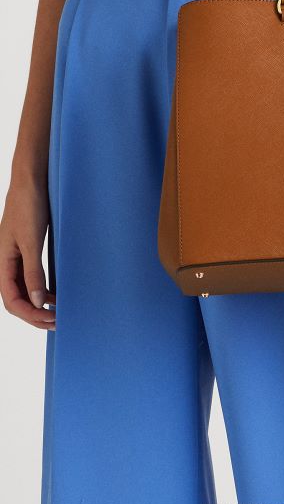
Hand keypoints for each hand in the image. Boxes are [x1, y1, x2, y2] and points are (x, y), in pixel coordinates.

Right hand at [0, 181, 55, 329]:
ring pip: (25, 289)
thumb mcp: (32, 241)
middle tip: (58, 322)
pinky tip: (56, 292)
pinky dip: (43, 288)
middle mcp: (7, 262)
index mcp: (2, 262)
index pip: (12, 300)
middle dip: (35, 314)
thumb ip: (33, 272)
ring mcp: (17, 256)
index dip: (30, 315)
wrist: (31, 181)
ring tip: (59, 311)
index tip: (51, 319)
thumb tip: (38, 302)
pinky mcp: (28, 249)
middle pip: (17, 299)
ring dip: (40, 304)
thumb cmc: (29, 207)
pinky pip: (32, 276)